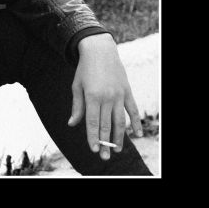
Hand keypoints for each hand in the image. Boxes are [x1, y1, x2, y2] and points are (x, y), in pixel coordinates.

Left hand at [67, 33, 142, 159]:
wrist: (99, 50)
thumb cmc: (85, 69)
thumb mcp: (77, 86)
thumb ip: (77, 106)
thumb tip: (72, 124)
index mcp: (92, 96)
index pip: (92, 122)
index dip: (93, 137)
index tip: (94, 150)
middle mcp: (106, 97)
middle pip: (106, 124)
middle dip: (105, 142)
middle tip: (105, 157)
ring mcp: (118, 94)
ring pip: (120, 120)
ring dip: (119, 137)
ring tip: (117, 150)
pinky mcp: (127, 91)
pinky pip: (133, 110)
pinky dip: (135, 122)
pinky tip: (136, 135)